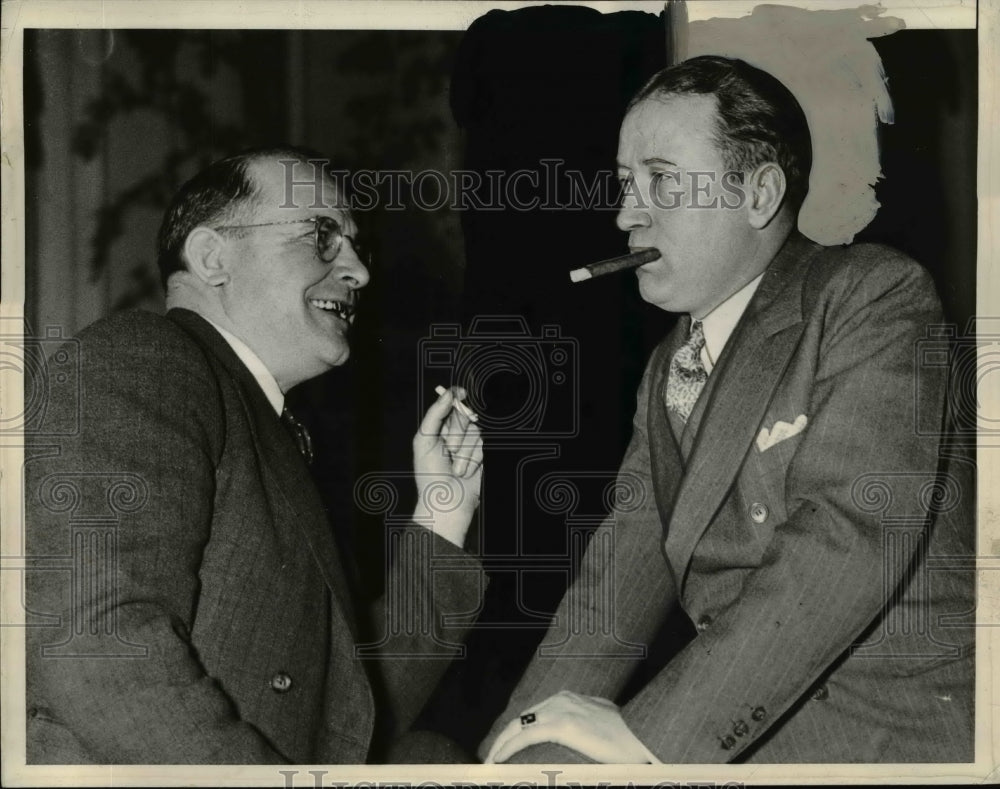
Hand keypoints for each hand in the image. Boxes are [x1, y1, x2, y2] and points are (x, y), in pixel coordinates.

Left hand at [412, 386, 483, 546]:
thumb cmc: (429, 476)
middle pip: (466, 416)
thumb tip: (447, 393)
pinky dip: (474, 459)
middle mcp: (454, 434)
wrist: (446, 503)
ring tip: (455, 467)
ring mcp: (469, 445)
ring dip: (465, 451)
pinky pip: (483, 446)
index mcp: (438, 428)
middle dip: (458, 433)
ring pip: (476, 432)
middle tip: (449, 449)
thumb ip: (434, 415)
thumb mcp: (424, 441)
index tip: (462, 393)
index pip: (450, 404)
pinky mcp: (481, 456)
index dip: (457, 396)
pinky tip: (465, 471)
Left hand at [483, 691, 656, 763]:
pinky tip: (498, 760)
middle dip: (503, 738)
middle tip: (491, 758)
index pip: (534, 714)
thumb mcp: (603, 724)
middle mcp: (562, 699)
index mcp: (569, 698)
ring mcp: (561, 709)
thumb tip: (583, 738)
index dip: (517, 731)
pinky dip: (508, 747)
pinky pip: (526, 736)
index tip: (506, 747)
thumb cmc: (630, 736)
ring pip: (519, 726)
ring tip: (490, 763)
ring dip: (501, 744)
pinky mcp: (563, 724)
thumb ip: (587, 725)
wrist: (645, 735)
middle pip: (522, 719)